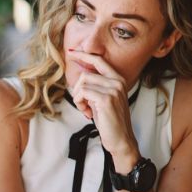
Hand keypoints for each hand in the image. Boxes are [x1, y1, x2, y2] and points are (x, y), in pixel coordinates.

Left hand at [66, 50, 139, 170]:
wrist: (121, 139)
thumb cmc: (110, 121)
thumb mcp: (102, 99)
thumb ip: (95, 86)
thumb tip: (80, 75)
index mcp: (117, 79)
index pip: (99, 60)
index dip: (83, 55)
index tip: (71, 52)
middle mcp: (117, 81)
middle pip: (85, 74)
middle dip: (78, 91)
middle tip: (83, 105)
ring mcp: (113, 89)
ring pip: (82, 84)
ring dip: (78, 99)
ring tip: (86, 110)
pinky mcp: (106, 99)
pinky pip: (82, 93)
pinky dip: (80, 104)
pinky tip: (87, 113)